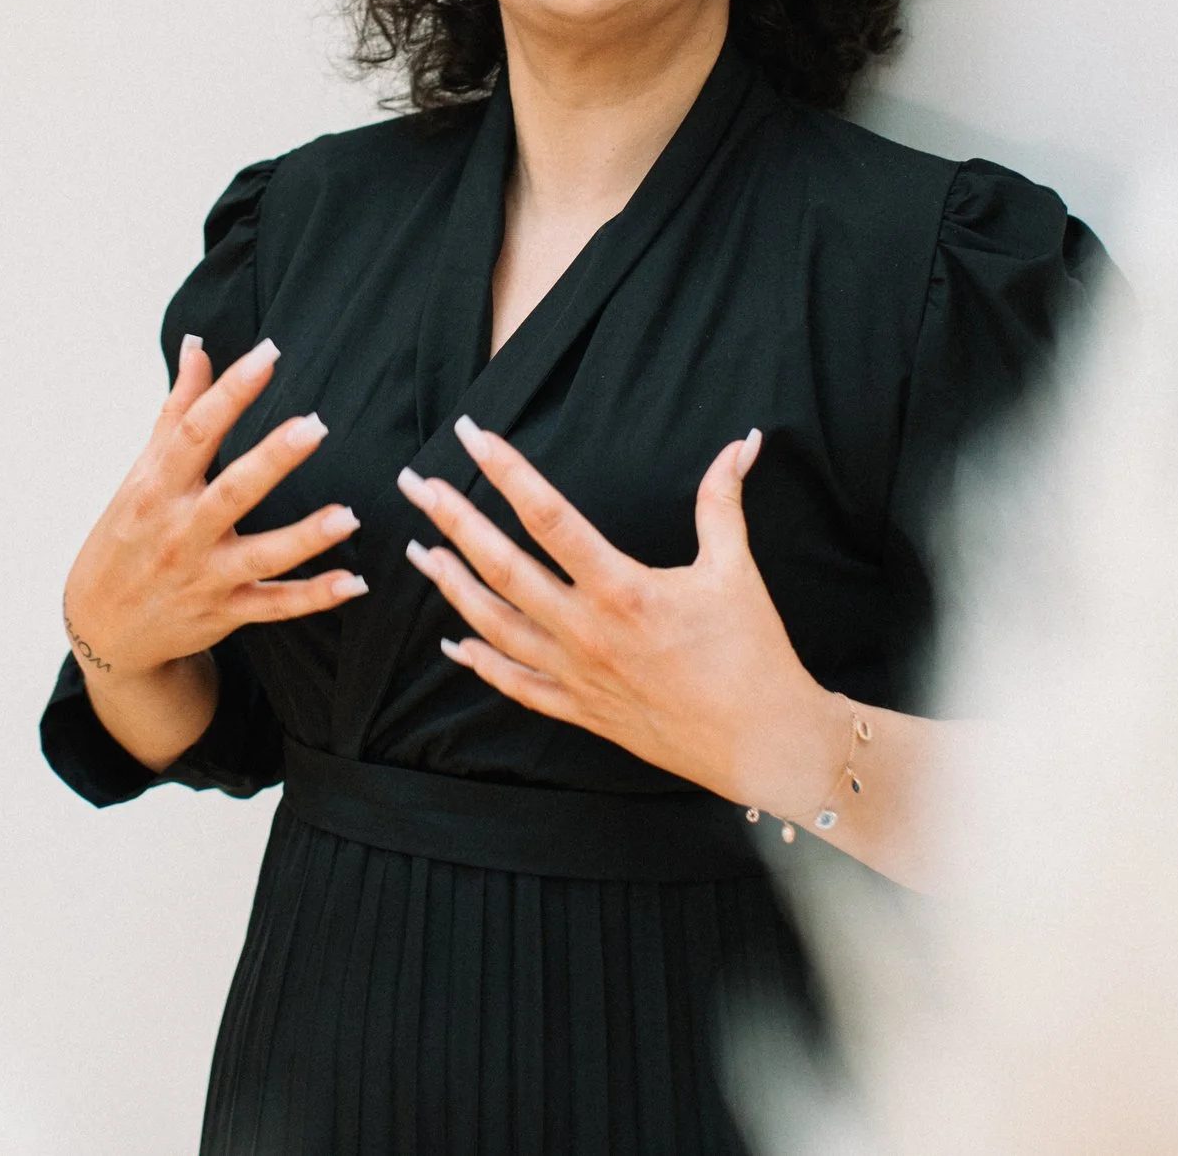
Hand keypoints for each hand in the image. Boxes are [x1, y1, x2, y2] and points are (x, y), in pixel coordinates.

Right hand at [62, 335, 366, 683]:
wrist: (100, 628)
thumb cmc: (127, 537)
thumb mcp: (141, 474)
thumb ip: (176, 411)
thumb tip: (197, 346)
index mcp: (157, 488)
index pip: (194, 432)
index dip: (231, 392)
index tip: (268, 354)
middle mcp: (180, 531)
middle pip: (230, 491)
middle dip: (272, 460)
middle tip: (315, 426)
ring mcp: (204, 577)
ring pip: (261, 557)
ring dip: (306, 538)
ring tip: (349, 515)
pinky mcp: (225, 613)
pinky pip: (274, 607)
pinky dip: (314, 598)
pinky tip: (354, 582)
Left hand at [397, 417, 848, 813]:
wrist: (764, 744)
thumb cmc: (754, 655)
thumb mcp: (735, 570)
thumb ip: (722, 502)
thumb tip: (743, 442)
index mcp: (621, 588)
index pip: (548, 515)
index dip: (506, 469)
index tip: (472, 434)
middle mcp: (586, 631)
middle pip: (500, 567)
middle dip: (451, 521)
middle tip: (413, 485)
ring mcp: (576, 675)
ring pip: (494, 625)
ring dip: (451, 586)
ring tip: (418, 550)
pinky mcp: (580, 710)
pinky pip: (516, 685)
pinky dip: (481, 662)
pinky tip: (454, 642)